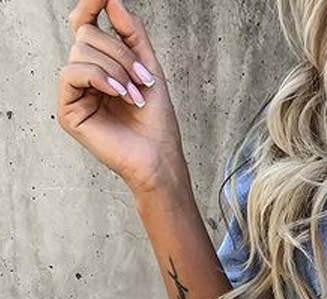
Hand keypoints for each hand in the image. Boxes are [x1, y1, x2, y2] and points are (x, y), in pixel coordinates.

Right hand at [58, 0, 189, 196]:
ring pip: (82, 52)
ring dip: (116, 69)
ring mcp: (74, 93)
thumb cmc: (156, 120)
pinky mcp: (68, 110)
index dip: (90, 5)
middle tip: (142, 79)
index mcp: (100, 64)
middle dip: (120, 53)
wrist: (159, 156)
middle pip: (87, 36)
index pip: (86, 25)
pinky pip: (72, 73)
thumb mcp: (148, 66)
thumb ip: (131, 32)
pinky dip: (99, 78)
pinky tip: (118, 94)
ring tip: (134, 95)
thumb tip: (111, 0)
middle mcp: (84, 76)